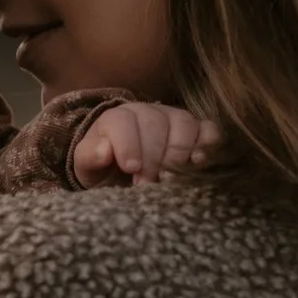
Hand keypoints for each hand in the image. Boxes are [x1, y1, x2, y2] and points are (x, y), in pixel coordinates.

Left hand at [71, 100, 221, 184]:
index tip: (131, 168)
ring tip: (169, 179)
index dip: (128, 144)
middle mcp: (148, 113)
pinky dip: (207, 143)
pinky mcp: (198, 131)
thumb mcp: (88, 168)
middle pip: (156, 123)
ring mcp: (175, 119)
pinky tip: (198, 162)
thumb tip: (104, 150)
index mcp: (117, 118)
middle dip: (153, 156)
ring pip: (184, 123)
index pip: (123, 121)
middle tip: (148, 184)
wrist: (125, 176)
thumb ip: (89, 157)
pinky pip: (209, 129)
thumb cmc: (105, 171)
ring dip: (178, 152)